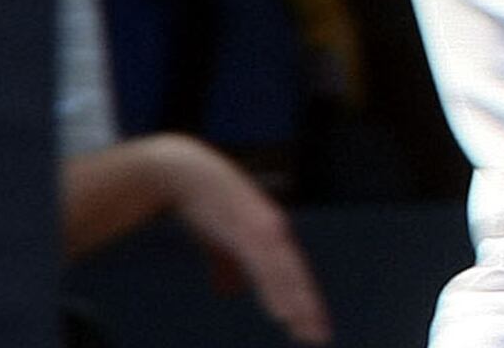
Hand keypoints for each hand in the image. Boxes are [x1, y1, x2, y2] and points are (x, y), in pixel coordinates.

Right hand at [149, 135, 331, 343]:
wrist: (185, 173)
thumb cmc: (206, 205)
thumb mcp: (219, 241)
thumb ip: (227, 266)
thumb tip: (230, 292)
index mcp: (271, 237)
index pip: (293, 276)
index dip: (304, 301)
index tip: (314, 329)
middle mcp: (275, 234)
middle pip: (296, 278)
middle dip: (308, 308)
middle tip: (318, 337)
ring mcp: (263, 230)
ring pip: (285, 274)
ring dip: (294, 302)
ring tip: (301, 327)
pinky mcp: (247, 228)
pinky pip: (265, 265)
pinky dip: (275, 286)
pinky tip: (280, 308)